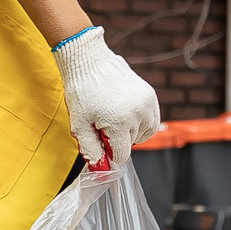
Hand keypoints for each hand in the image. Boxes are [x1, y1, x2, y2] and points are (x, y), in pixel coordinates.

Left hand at [55, 27, 160, 166]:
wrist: (90, 61)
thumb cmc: (81, 91)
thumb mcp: (79, 124)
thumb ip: (90, 148)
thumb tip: (100, 167)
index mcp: (119, 122)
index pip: (121, 154)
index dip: (109, 153)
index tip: (99, 143)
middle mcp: (138, 113)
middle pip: (131, 144)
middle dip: (117, 139)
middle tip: (101, 124)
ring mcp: (146, 103)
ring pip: (144, 133)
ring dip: (131, 133)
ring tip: (114, 120)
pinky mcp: (150, 95)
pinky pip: (151, 120)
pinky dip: (141, 123)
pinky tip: (126, 116)